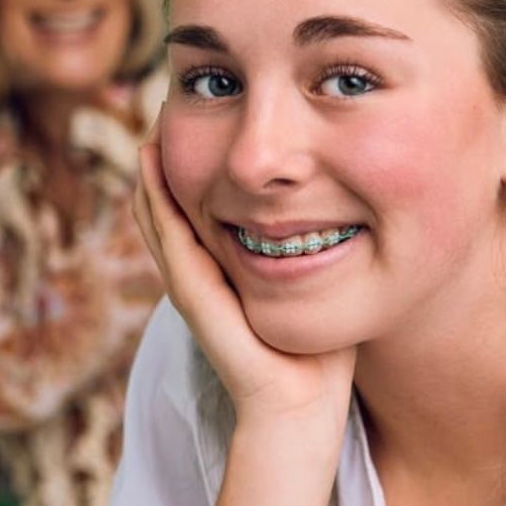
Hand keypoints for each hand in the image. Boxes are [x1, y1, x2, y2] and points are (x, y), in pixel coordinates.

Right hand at [132, 121, 355, 433]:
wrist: (302, 406)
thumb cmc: (318, 352)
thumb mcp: (321, 281)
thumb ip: (325, 245)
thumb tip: (352, 204)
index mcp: (225, 267)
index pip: (198, 202)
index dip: (196, 159)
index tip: (207, 112)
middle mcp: (200, 270)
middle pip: (168, 200)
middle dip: (170, 151)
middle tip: (170, 99)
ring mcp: (191, 281)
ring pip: (157, 211)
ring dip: (154, 165)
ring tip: (156, 116)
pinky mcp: (192, 292)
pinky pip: (167, 234)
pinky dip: (155, 196)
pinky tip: (152, 160)